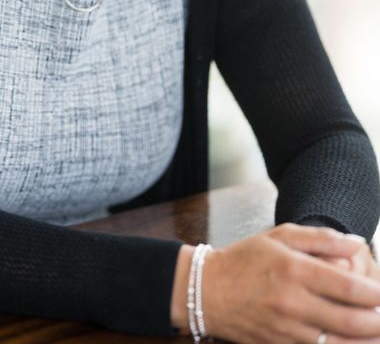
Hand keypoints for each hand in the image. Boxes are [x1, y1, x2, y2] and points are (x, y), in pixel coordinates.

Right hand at [177, 224, 379, 343]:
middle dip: (378, 322)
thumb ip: (320, 239)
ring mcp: (287, 331)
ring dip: (365, 341)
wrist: (207, 291)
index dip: (376, 294)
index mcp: (293, 270)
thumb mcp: (279, 236)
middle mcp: (292, 303)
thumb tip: (356, 244)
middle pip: (350, 321)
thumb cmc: (245, 258)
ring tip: (378, 334)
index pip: (348, 287)